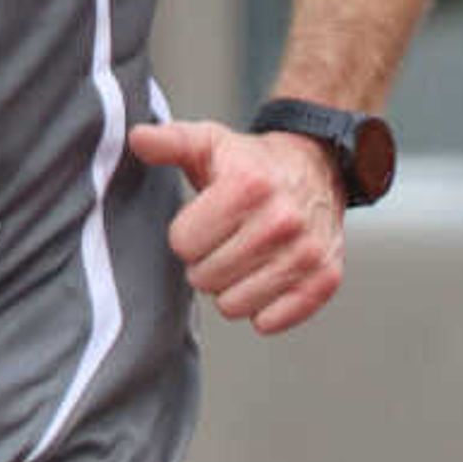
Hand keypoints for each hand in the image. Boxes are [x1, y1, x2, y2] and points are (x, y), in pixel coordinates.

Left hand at [126, 116, 344, 334]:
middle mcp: (281, 221)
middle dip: (205, 263)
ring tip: (243, 258)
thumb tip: (138, 138)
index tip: (202, 222)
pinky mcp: (324, 280)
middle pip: (206, 278)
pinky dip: (262, 307)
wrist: (316, 167)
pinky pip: (269, 322)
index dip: (186, 235)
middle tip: (222, 242)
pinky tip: (266, 277)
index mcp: (247, 186)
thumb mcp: (209, 143)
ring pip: (234, 306)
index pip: (184, 243)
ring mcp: (306, 253)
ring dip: (231, 287)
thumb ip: (169, 142)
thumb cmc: (253, 163)